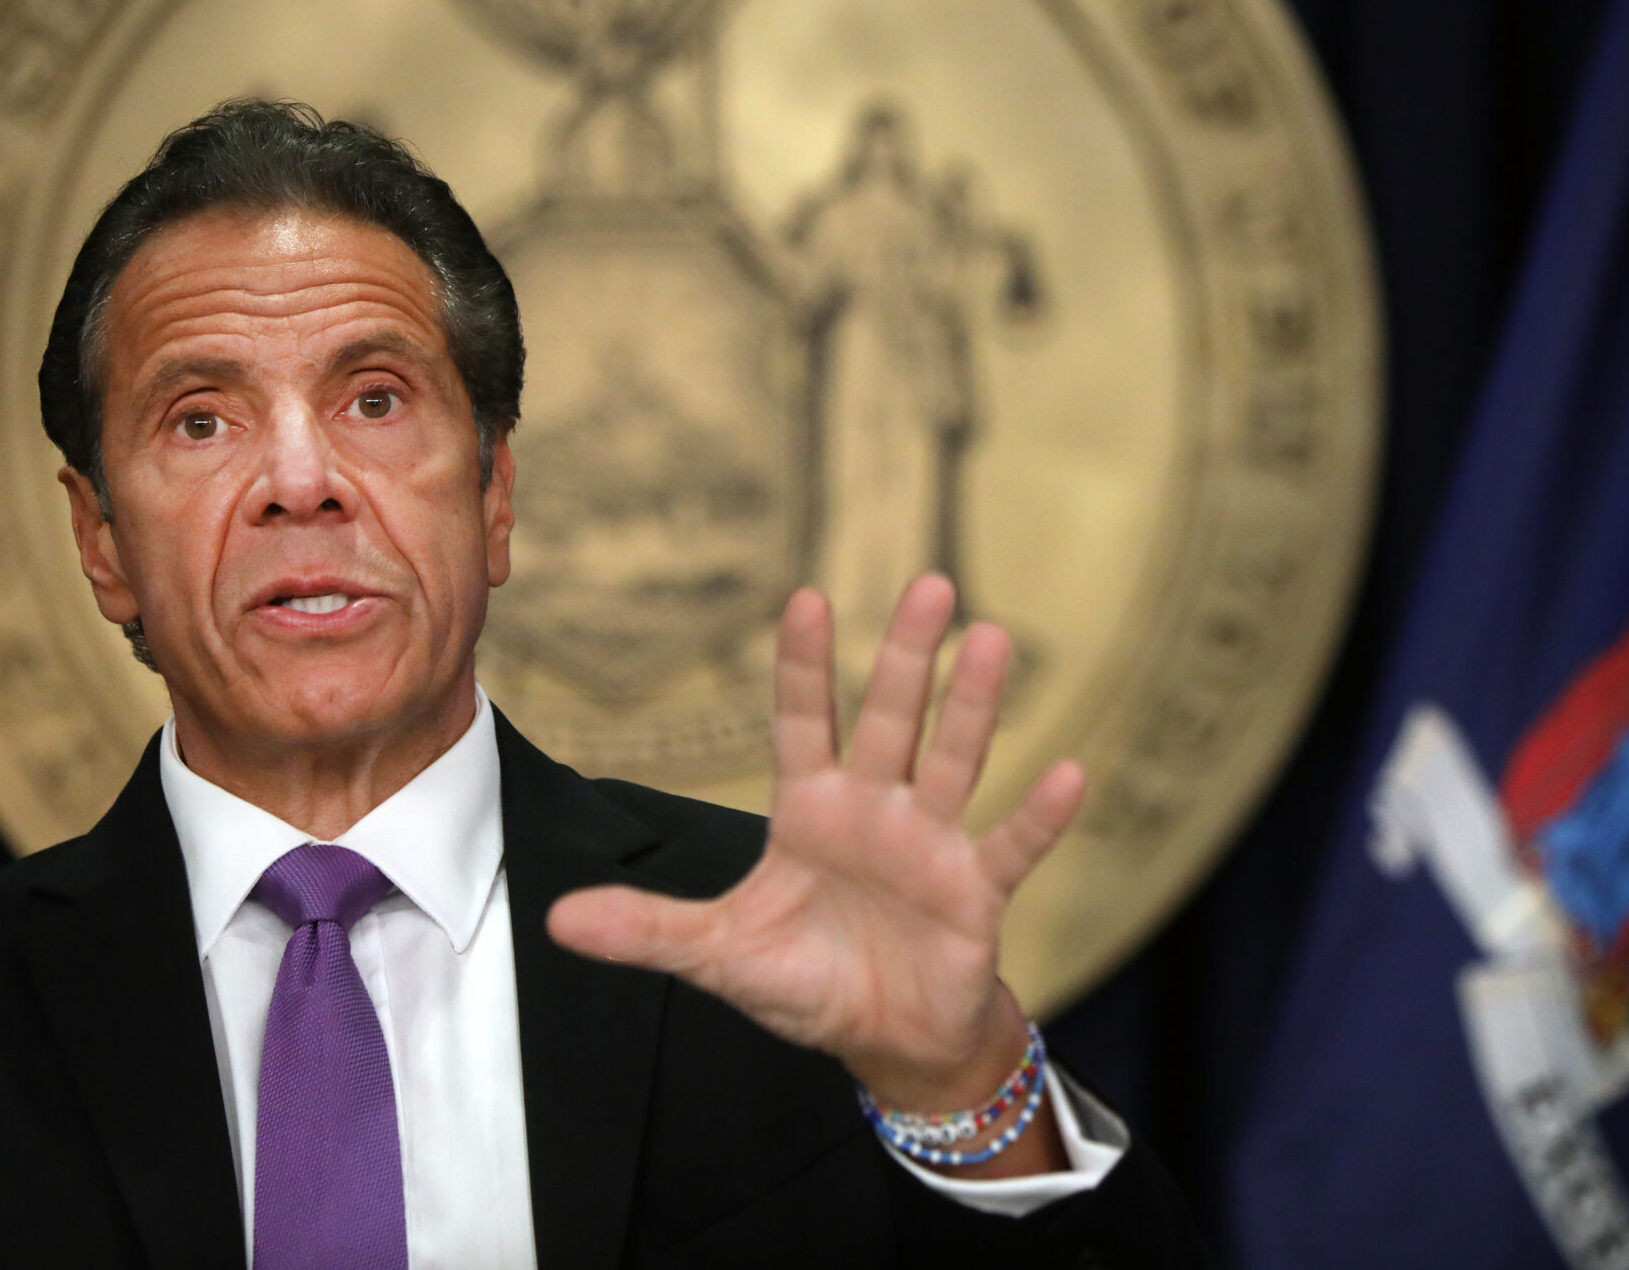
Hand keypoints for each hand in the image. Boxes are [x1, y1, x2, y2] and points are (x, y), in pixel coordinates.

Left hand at [547, 574, 1085, 1172]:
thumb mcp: (721, 955)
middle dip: (907, 656)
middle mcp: (876, 810)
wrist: (887, 1042)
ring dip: (974, 706)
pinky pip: (1011, 844)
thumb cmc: (808, 980)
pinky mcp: (977, 890)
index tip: (807, 599)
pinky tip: (1069, 772)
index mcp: (811, 811)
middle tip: (930, 585)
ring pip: (953, 760)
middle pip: (891, 719)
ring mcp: (932, 843)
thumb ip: (652, 930)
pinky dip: (1040, 815)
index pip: (804, 723)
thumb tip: (559, 919)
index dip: (804, 666)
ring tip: (994, 640)